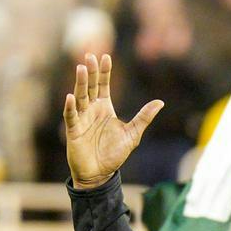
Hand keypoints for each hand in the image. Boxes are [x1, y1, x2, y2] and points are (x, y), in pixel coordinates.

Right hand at [63, 54, 164, 189]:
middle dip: (91, 71)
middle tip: (90, 56)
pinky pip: (71, 116)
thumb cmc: (114, 154)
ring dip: (80, 83)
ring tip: (81, 68)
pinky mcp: (73, 130)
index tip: (106, 57)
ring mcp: (82, 118)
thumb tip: (160, 102)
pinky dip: (70, 107)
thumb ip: (144, 118)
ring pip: (80, 97)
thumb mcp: (132, 134)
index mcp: (105, 108)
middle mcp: (92, 110)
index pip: (103, 85)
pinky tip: (70, 96)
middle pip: (90, 86)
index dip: (104, 72)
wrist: (100, 174)